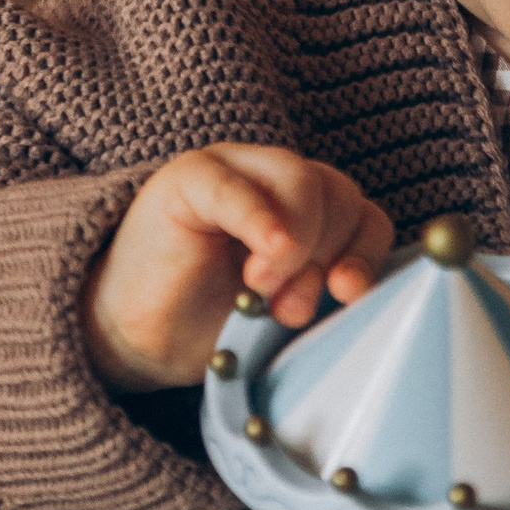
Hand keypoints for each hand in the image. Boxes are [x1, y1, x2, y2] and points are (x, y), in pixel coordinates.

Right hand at [82, 147, 393, 394]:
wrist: (138, 339)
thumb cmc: (215, 326)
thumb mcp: (288, 313)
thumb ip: (328, 293)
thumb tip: (371, 296)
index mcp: (310, 215)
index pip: (363, 216)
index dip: (365, 254)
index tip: (348, 296)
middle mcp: (276, 182)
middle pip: (338, 193)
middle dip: (327, 255)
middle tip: (292, 308)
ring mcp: (234, 171)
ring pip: (301, 177)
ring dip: (296, 241)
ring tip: (262, 290)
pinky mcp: (189, 178)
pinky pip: (232, 184)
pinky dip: (257, 216)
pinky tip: (266, 251)